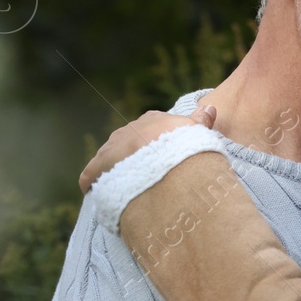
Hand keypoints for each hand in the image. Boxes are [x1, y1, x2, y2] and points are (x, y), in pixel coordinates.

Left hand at [78, 105, 215, 193]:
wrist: (164, 164)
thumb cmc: (186, 150)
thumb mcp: (199, 133)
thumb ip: (201, 121)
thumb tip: (210, 107)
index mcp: (151, 121)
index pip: (150, 130)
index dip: (155, 146)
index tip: (162, 160)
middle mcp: (127, 131)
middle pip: (128, 145)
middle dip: (134, 160)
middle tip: (147, 179)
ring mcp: (110, 149)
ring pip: (109, 160)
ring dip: (116, 172)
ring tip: (128, 189)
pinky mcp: (97, 168)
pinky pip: (90, 176)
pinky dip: (94, 185)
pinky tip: (102, 194)